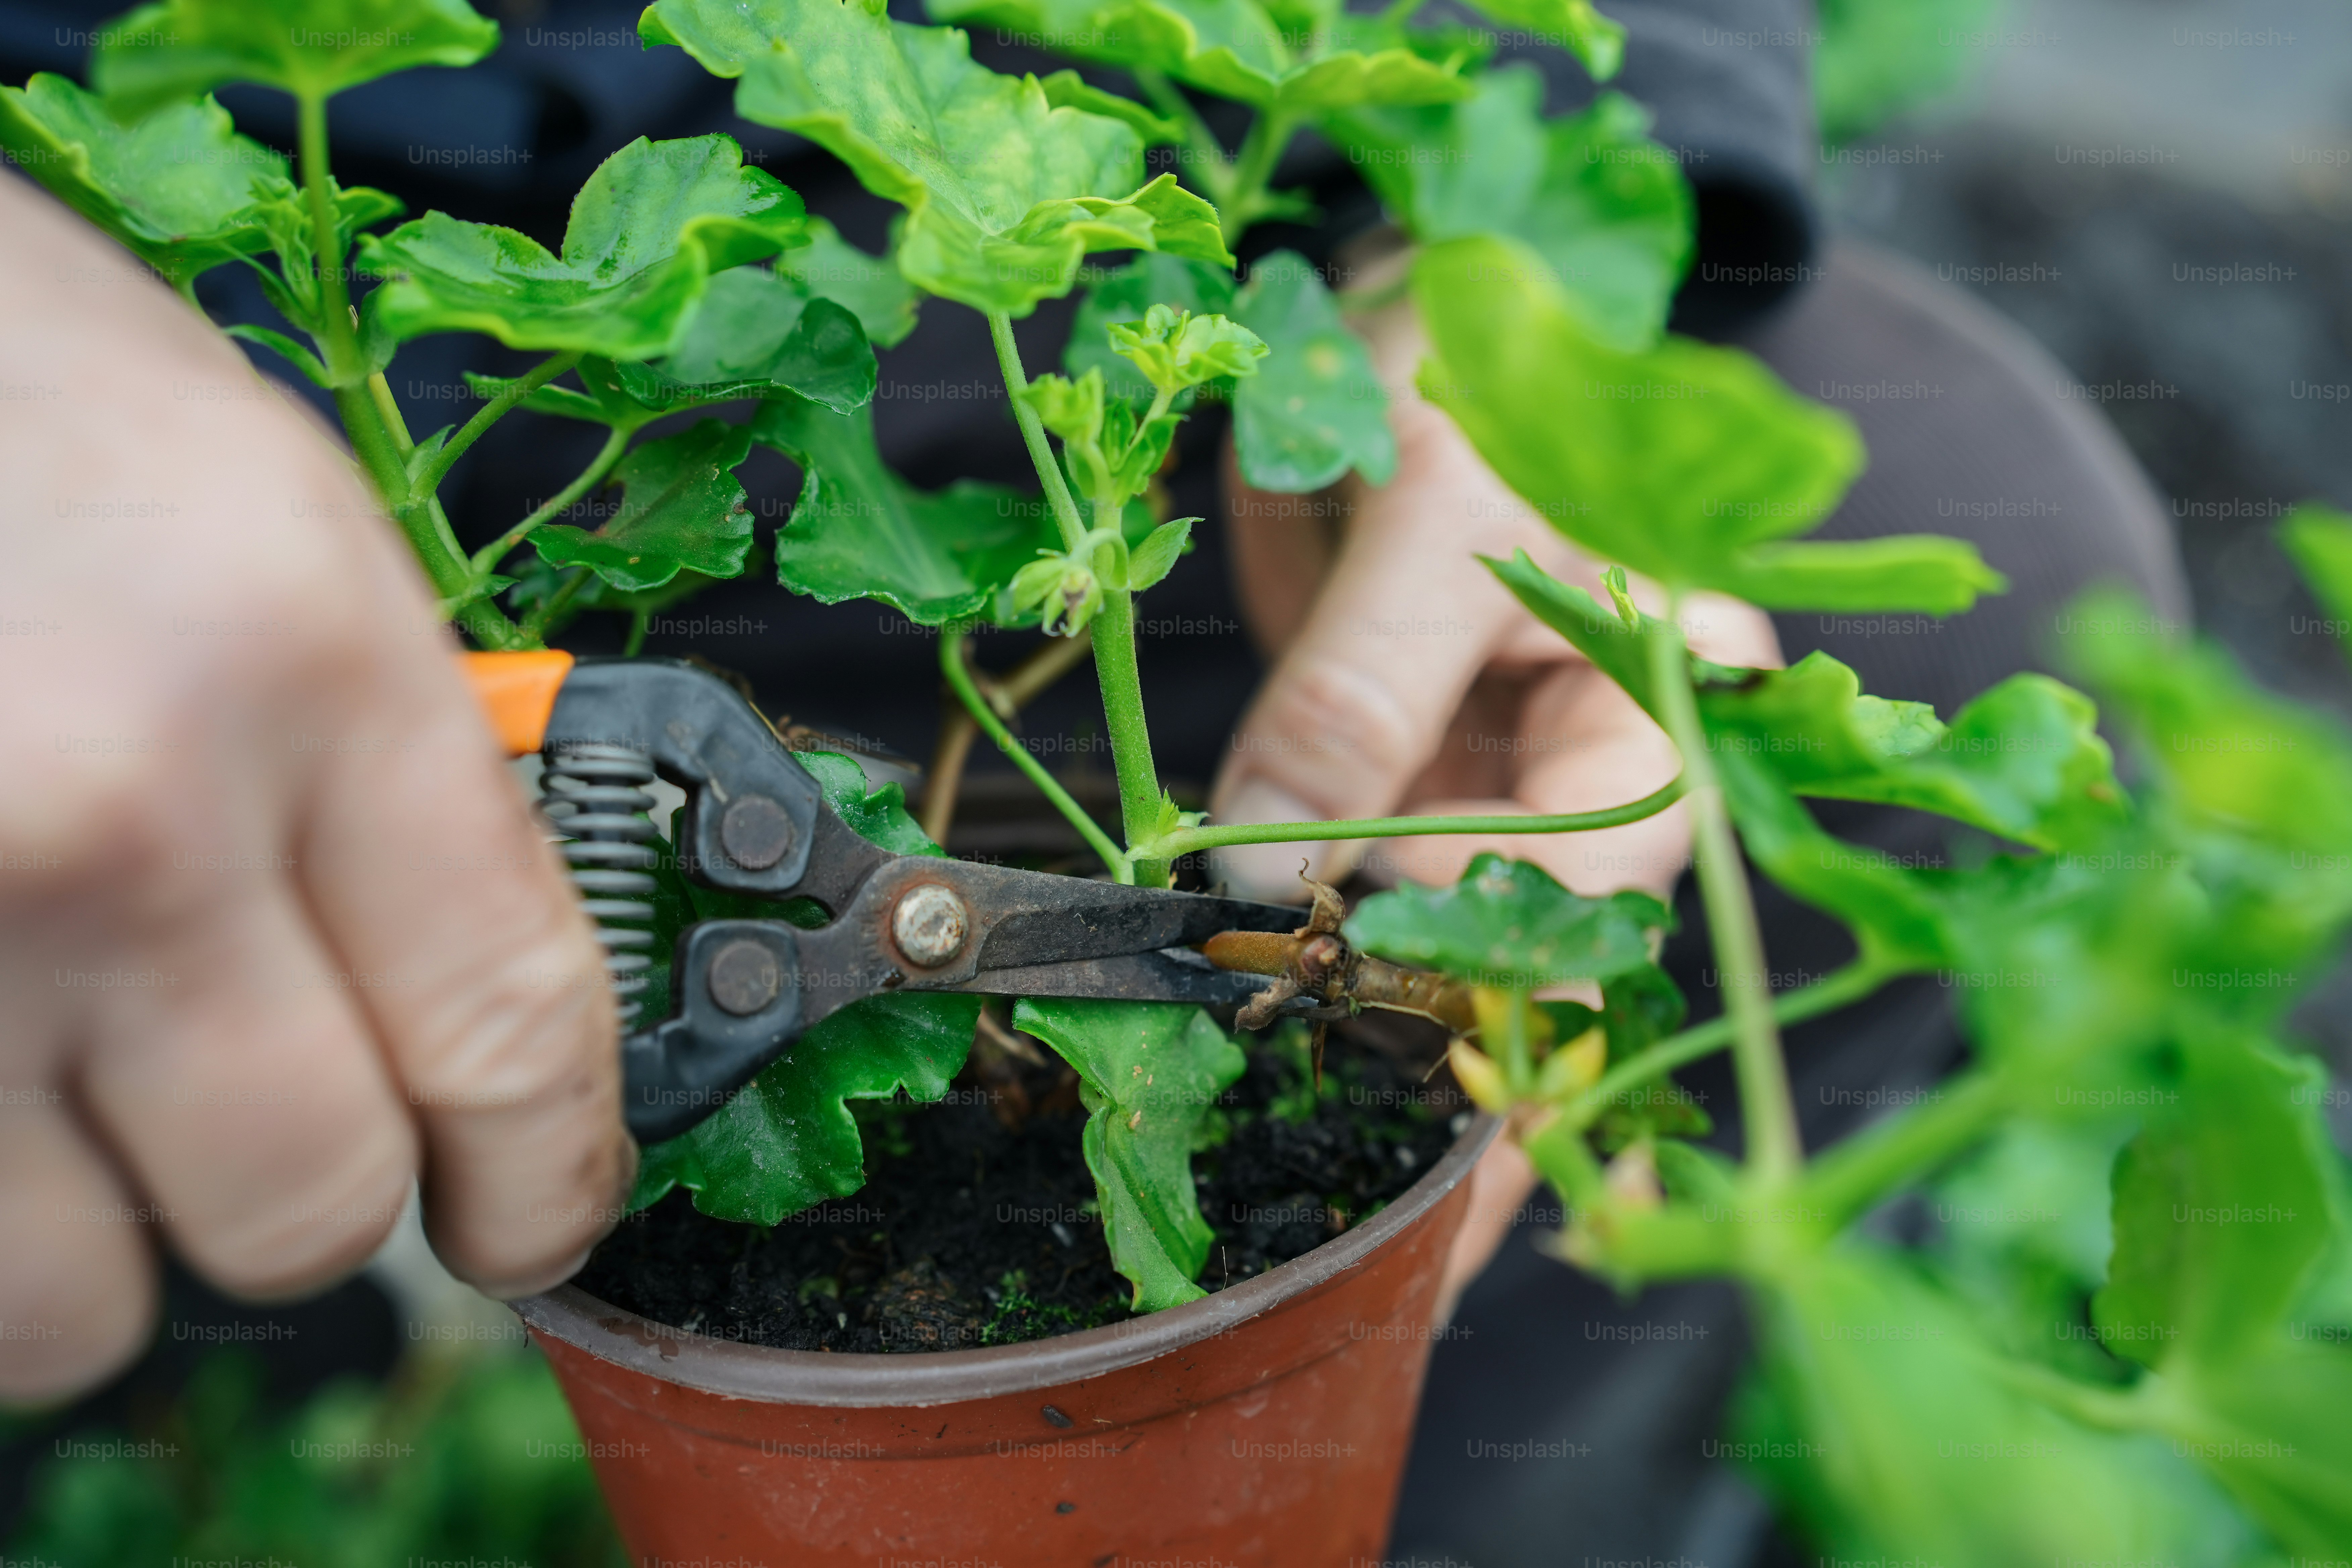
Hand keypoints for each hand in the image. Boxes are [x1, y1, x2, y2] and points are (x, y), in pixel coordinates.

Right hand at [0, 180, 631, 1403]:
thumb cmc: (21, 406)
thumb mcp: (279, 538)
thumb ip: (398, 784)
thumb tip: (481, 1005)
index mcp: (306, 663)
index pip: (513, 1031)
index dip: (550, 1178)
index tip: (537, 1216)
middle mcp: (125, 818)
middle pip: (314, 1203)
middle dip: (317, 1202)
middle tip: (273, 1125)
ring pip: (87, 1302)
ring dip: (111, 1243)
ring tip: (80, 1101)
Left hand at [1211, 277, 1782, 1311]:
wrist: (1418, 315)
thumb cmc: (1467, 365)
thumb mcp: (1427, 511)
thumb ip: (1359, 693)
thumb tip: (1272, 872)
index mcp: (1662, 695)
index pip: (1608, 871)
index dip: (1517, 989)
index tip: (1437, 1114)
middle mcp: (1593, 763)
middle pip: (1553, 953)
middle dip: (1480, 1100)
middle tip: (1407, 1258)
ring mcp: (1497, 787)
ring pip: (1465, 957)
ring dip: (1403, 1082)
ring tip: (1367, 1247)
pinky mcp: (1409, 791)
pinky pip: (1381, 913)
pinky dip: (1338, 1003)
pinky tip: (1321, 1124)